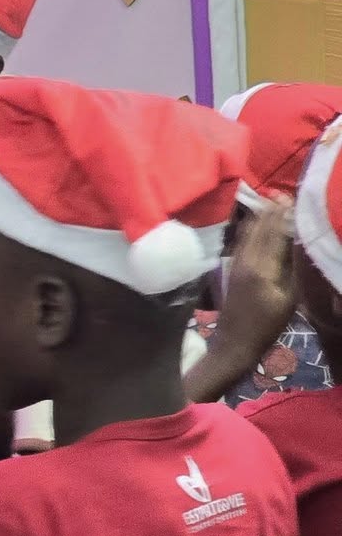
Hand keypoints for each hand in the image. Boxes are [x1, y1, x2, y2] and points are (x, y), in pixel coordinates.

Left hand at [213, 198, 297, 368]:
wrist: (235, 342)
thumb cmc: (267, 325)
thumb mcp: (290, 299)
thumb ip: (295, 269)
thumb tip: (302, 244)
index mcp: (262, 266)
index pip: (276, 233)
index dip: (287, 215)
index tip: (298, 198)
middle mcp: (245, 258)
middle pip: (261, 228)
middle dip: (275, 210)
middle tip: (289, 193)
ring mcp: (236, 262)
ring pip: (250, 232)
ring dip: (263, 216)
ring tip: (277, 200)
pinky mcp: (233, 267)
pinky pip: (243, 240)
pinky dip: (253, 227)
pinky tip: (259, 220)